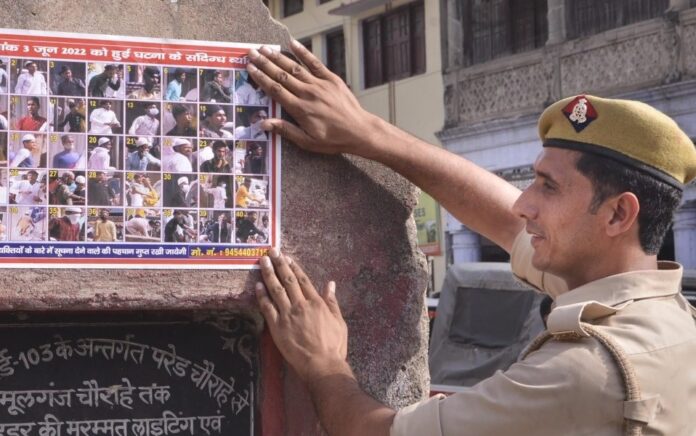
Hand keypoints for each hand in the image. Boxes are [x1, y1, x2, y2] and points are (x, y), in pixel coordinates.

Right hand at [246, 42, 378, 155]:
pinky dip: (303, 53)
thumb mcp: (307, 142)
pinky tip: (292, 43)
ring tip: (265, 49)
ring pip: (294, 67)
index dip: (261, 78)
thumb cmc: (333, 139)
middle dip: (265, 63)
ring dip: (278, 57)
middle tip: (251, 53)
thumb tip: (263, 123)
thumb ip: (285, 130)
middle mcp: (308, 94)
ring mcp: (320, 85)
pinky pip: (314, 63)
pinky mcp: (331, 79)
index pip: (275, 90)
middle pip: (281, 75)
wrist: (359, 131)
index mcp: (300, 109)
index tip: (250, 68)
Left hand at [256, 249, 347, 382]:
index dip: (294, 267)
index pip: (303, 280)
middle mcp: (301, 305)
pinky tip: (257, 285)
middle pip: (288, 280)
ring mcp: (287, 315)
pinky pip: (267, 308)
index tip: (287, 257)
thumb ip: (332, 302)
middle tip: (271, 251)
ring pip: (276, 290)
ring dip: (268, 274)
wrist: (322, 365)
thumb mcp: (339, 321)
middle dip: (279, 264)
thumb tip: (331, 284)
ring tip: (263, 262)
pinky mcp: (277, 327)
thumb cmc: (334, 346)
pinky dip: (262, 296)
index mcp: (317, 303)